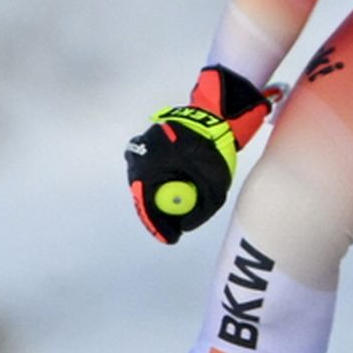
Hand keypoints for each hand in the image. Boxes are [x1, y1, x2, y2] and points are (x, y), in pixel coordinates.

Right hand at [126, 66, 276, 243]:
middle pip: (145, 197)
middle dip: (161, 212)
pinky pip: (151, 170)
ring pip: (147, 184)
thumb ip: (200, 210)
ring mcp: (139, 149)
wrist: (212, 115)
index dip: (159, 227)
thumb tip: (184, 225)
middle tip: (175, 225)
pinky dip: (163, 178)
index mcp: (150, 168)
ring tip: (182, 196)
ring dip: (161, 194)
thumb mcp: (214, 186)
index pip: (148, 206)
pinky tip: (178, 177)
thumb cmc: (212, 147)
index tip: (170, 238)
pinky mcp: (145, 144)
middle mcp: (139, 158)